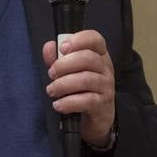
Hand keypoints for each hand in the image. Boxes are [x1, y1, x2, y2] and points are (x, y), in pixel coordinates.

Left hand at [43, 29, 115, 145]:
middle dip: (64, 65)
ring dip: (63, 84)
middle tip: (51, 73)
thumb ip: (57, 57)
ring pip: (85, 79)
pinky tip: (58, 105)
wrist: (97, 117)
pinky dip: (68, 103)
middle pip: (88, 58)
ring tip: (51, 90)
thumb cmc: (82, 89)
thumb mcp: (69, 71)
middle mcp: (105, 68)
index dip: (79, 40)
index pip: (95, 39)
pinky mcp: (102, 104)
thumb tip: (50, 47)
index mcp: (99, 55)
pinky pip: (86, 100)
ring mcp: (106, 86)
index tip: (62, 48)